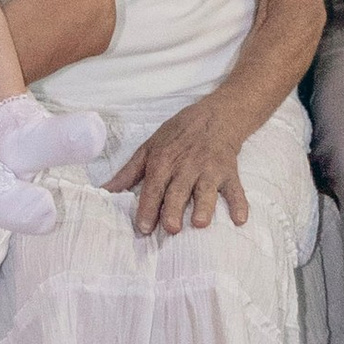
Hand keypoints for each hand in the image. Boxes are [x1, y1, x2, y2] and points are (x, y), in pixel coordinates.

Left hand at [110, 101, 251, 237]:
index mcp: (164, 161)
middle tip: (171, 228)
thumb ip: (128, 173)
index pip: (153, 187)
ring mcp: (209, 170)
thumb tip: (104, 191)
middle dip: (174, 209)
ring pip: (206, 191)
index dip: (148, 207)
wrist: (215, 116)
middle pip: (178, 191)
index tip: (143, 228)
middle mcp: (186, 166)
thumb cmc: (177, 135)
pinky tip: (240, 219)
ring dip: (204, 206)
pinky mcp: (229, 172)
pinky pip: (236, 190)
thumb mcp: (149, 148)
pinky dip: (240, 204)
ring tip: (200, 223)